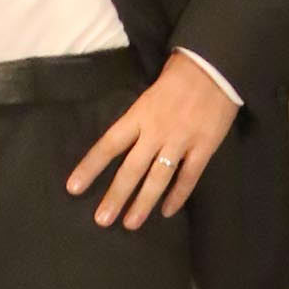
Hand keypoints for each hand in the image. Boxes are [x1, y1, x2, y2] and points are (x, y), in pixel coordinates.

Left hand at [65, 49, 239, 229]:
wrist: (215, 65)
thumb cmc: (179, 75)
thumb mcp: (149, 94)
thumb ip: (138, 119)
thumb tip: (124, 142)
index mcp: (139, 115)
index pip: (108, 145)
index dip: (90, 167)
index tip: (74, 187)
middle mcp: (156, 131)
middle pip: (131, 169)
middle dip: (115, 196)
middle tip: (102, 219)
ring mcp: (181, 141)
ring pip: (158, 179)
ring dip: (143, 203)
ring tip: (130, 224)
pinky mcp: (204, 147)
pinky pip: (188, 177)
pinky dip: (177, 196)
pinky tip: (166, 212)